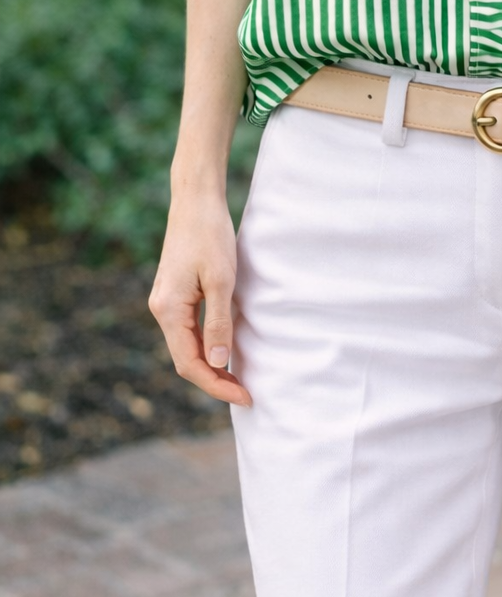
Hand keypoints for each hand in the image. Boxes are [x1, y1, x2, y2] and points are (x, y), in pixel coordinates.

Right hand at [148, 187, 252, 408]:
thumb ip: (218, 322)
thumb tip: (218, 363)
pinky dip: (207, 345)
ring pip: (187, 346)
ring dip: (211, 365)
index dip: (216, 385)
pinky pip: (188, 330)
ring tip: (239, 378)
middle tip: (246, 392)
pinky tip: (225, 350)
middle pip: (186, 359)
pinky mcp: (174, 293)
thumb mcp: (221, 280)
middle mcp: (161, 310)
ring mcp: (166, 302)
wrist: (196, 200)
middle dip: (215, 380)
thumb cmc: (210, 235)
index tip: (245, 396)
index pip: (190, 364)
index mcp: (169, 310)